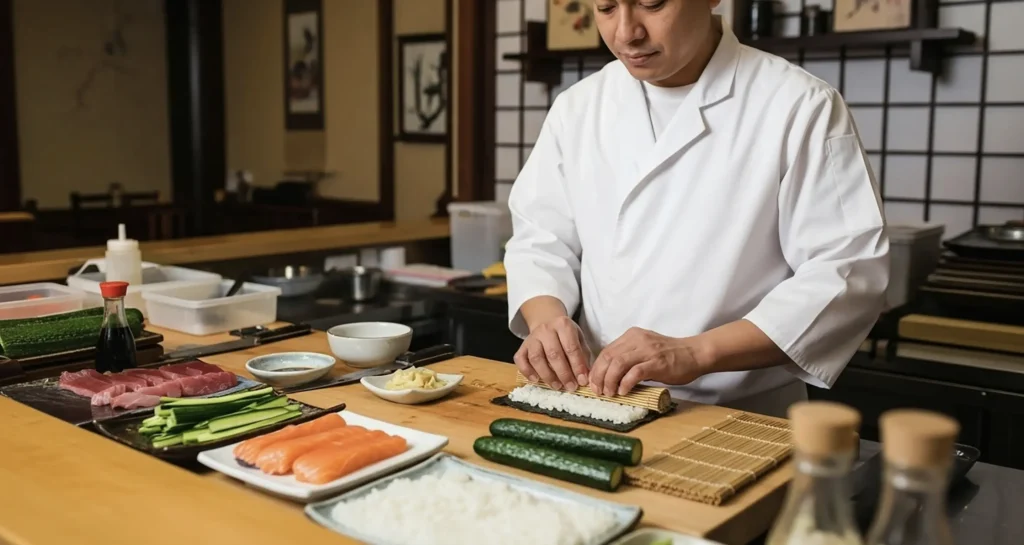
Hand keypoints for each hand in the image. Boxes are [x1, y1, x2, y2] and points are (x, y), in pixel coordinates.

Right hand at [514, 315, 591, 391]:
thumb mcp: (578, 338)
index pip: (571, 348)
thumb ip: (583, 355)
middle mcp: (546, 329)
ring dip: (547, 375)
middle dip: (563, 374)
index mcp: (563, 325)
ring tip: (557, 386)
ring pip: (536, 358)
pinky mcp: (522, 346)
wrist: (546, 321)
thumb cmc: (565, 335)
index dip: (578, 366)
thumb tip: (586, 377)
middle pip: (554, 354)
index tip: (582, 381)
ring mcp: (532, 337)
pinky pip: (520, 359)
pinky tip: (536, 380)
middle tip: (570, 387)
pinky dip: (527, 371)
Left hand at [589, 327, 705, 396]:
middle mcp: (637, 340)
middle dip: (599, 376)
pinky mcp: (657, 362)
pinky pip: (635, 372)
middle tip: (598, 391)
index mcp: (631, 336)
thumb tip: (609, 377)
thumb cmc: (670, 356)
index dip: (596, 368)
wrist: (695, 354)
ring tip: (609, 393)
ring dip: (610, 380)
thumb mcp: (644, 351)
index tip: (593, 383)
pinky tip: (623, 391)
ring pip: (618, 364)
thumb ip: (629, 359)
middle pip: (608, 357)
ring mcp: (647, 350)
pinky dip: (625, 383)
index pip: (606, 351)